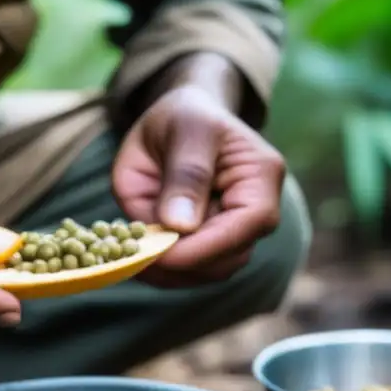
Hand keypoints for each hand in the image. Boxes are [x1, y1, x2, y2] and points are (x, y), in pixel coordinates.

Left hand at [112, 85, 285, 287]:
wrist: (180, 120)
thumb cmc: (184, 116)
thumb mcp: (183, 130)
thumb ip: (184, 175)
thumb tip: (180, 227)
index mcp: (260, 176)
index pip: (246, 224)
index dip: (202, 247)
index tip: (157, 252)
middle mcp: (257, 211)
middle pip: (228, 259)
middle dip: (180, 264)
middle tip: (132, 256)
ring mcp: (236, 232)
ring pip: (209, 273)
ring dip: (168, 273)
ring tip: (130, 255)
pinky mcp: (212, 246)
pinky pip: (192, 273)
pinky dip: (163, 272)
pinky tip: (137, 255)